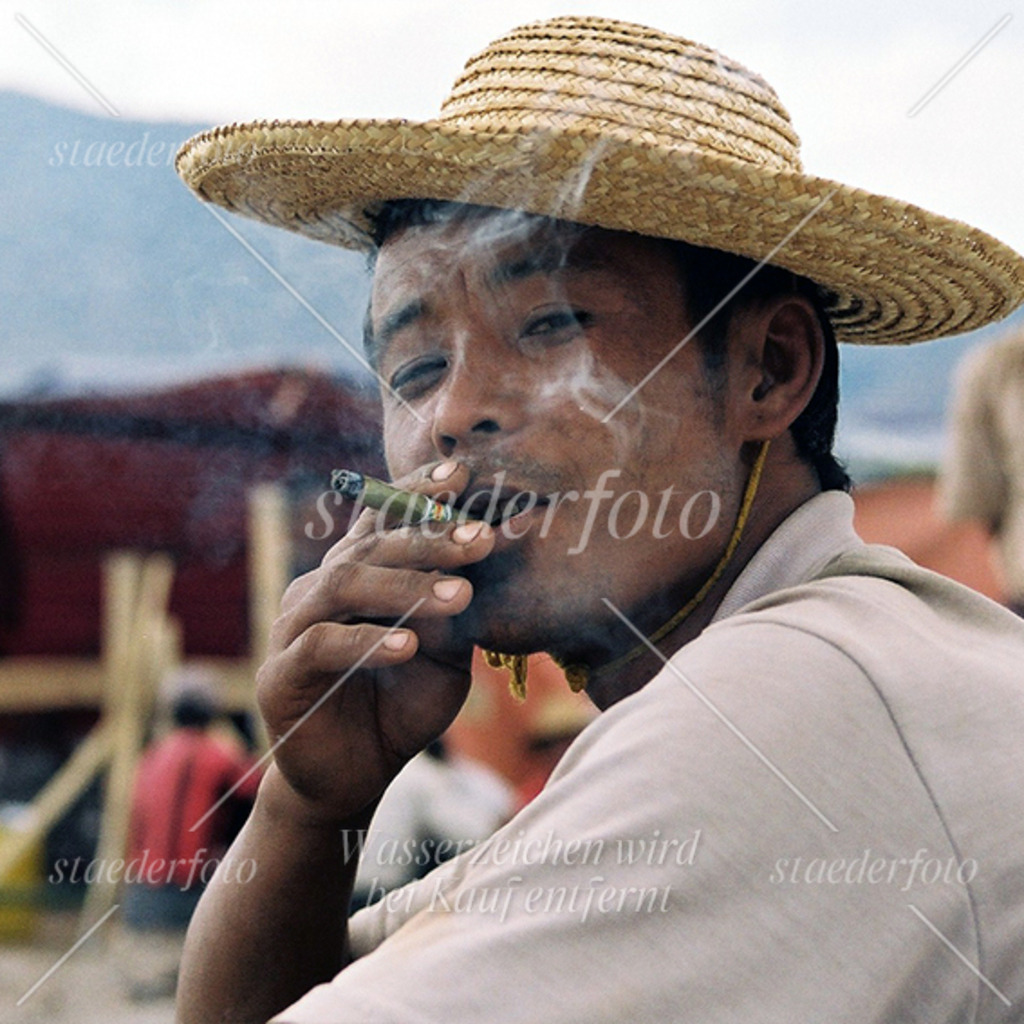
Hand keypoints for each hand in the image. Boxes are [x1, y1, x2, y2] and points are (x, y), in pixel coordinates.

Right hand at [256, 461, 493, 823]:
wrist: (355, 775)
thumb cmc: (401, 704)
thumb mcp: (445, 650)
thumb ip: (459, 604)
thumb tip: (500, 544)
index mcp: (357, 574)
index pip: (384, 520)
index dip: (417, 491)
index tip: (461, 474)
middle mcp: (320, 588)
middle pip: (372, 546)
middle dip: (430, 538)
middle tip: (482, 539)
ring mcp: (293, 627)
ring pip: (344, 585)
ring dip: (405, 587)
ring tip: (459, 596)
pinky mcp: (281, 674)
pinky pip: (322, 645)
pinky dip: (367, 643)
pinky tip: (408, 647)